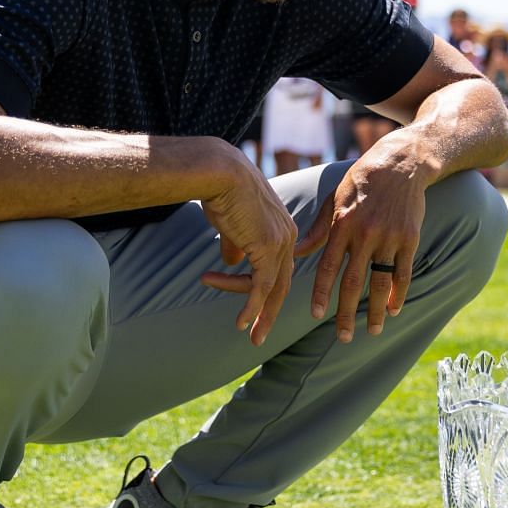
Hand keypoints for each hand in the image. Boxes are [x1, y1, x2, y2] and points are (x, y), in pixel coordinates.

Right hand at [197, 149, 299, 346]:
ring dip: (255, 312)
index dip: (266, 290)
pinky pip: (262, 287)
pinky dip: (253, 308)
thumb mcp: (231, 222)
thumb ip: (236, 244)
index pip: (277, 267)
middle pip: (282, 283)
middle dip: (271, 312)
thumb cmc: (221, 190)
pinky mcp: (268, 248)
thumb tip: (232, 263)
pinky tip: (242, 324)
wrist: (219, 172)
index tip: (256, 309)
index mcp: (283, 229)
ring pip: (270, 288)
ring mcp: (281, 243)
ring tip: (242, 330)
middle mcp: (289, 237)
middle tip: (259, 336)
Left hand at [298, 149, 426, 342]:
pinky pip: (404, 272)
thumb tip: (296, 252)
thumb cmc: (361, 181)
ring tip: (372, 331)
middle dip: (346, 313)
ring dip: (376, 311)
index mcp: (342, 225)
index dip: (322, 292)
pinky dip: (399, 294)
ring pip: (380, 282)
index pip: (328, 266)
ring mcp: (389, 237)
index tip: (316, 315)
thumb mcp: (335, 199)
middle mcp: (365, 234)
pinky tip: (394, 310)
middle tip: (342, 338)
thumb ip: (318, 229)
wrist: (400, 164)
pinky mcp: (410, 238)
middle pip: (353, 282)